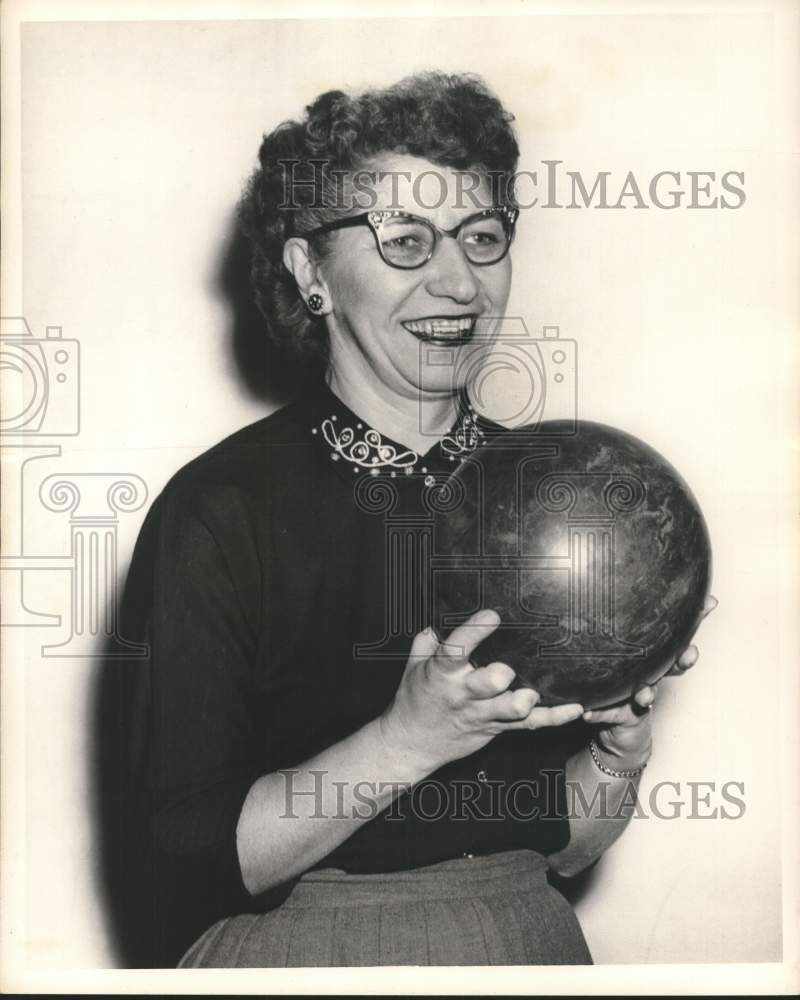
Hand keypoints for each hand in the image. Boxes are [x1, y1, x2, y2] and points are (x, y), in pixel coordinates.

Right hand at [379, 609, 583, 775]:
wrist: (411, 743)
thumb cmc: (415, 700)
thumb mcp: (414, 666)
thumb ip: (428, 639)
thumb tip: (441, 615)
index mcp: (441, 673)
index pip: (455, 650)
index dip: (473, 632)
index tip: (491, 615)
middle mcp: (463, 693)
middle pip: (487, 685)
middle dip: (499, 676)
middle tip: (507, 668)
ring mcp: (482, 713)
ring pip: (511, 710)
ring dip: (524, 700)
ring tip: (533, 693)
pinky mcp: (497, 728)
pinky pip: (530, 724)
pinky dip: (555, 717)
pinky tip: (574, 708)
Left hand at [582, 594, 717, 768]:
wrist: (615, 722)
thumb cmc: (621, 678)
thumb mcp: (627, 646)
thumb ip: (628, 618)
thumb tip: (638, 569)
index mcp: (654, 658)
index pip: (676, 637)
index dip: (696, 619)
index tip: (710, 604)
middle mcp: (651, 676)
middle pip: (672, 667)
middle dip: (683, 661)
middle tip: (690, 653)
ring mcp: (638, 696)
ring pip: (647, 695)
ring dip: (647, 694)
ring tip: (644, 695)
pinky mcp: (619, 714)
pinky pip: (607, 713)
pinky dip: (598, 713)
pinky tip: (587, 713)